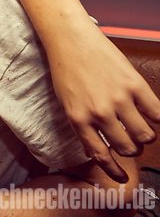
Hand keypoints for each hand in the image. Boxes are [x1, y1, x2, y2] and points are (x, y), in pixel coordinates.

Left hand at [50, 20, 159, 181]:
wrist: (70, 39)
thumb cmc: (66, 69)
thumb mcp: (66, 102)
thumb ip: (82, 125)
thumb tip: (97, 148)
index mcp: (78, 119)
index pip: (100, 155)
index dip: (113, 170)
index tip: (121, 177)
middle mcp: (99, 113)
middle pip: (127, 148)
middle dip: (131, 149)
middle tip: (130, 141)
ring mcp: (118, 99)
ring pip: (145, 135)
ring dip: (145, 136)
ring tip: (140, 127)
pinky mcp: (134, 85)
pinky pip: (157, 113)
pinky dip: (158, 118)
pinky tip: (151, 115)